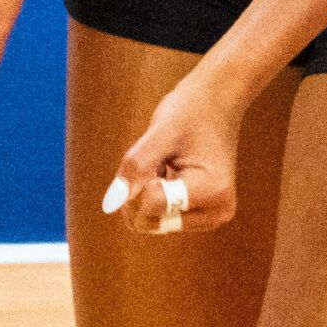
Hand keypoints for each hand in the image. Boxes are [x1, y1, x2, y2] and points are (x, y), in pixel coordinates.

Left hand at [100, 74, 243, 236]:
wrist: (217, 102)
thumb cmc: (191, 111)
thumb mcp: (161, 132)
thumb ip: (136, 166)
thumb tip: (110, 204)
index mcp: (213, 191)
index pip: (152, 206)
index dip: (138, 180)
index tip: (152, 153)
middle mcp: (216, 212)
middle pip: (150, 222)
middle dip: (138, 193)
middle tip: (152, 159)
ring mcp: (210, 217)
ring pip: (152, 224)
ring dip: (145, 195)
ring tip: (164, 165)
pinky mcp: (201, 217)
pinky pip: (160, 219)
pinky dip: (153, 198)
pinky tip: (168, 172)